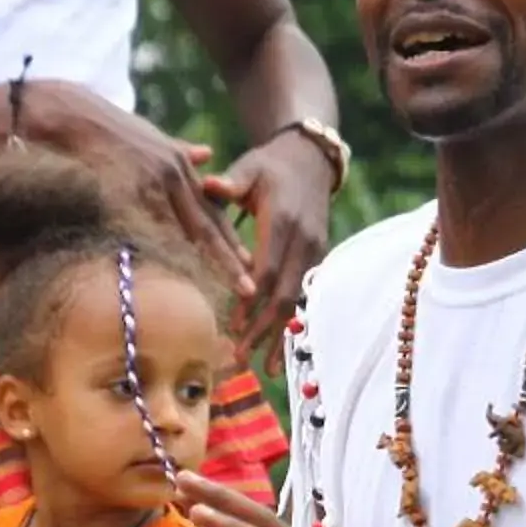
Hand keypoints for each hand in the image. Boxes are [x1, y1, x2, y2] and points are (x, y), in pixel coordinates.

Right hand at [21, 79, 251, 297]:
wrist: (73, 115)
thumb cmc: (110, 127)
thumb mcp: (154, 135)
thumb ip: (181, 150)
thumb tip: (208, 154)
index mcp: (180, 164)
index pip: (210, 209)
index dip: (229, 238)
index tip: (248, 262)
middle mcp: (173, 174)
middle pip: (206, 225)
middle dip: (229, 258)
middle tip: (249, 287)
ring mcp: (153, 183)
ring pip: (186, 231)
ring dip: (206, 263)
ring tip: (225, 289)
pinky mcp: (129, 190)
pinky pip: (152, 228)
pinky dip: (168, 252)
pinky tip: (181, 275)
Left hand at [201, 133, 333, 361]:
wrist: (311, 158)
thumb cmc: (270, 164)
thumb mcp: (250, 168)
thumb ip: (231, 183)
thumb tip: (209, 185)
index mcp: (284, 220)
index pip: (266, 269)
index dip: (250, 299)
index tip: (232, 324)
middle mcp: (304, 240)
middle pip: (283, 294)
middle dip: (263, 330)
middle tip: (240, 357)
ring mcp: (314, 251)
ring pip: (296, 300)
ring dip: (279, 335)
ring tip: (263, 368)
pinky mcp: (316, 257)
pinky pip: (302, 295)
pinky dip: (288, 322)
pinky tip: (278, 347)